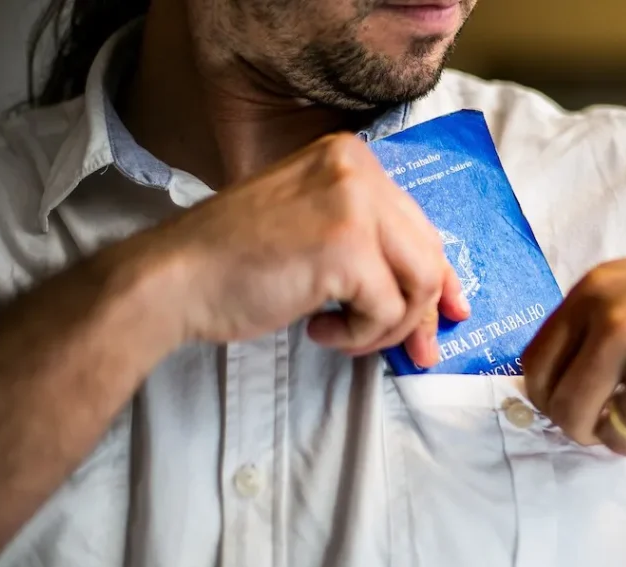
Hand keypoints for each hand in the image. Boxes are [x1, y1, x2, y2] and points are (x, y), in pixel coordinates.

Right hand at [134, 133, 469, 365]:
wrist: (174, 278)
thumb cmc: (235, 263)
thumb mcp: (313, 229)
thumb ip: (369, 245)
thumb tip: (436, 294)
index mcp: (351, 158)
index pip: (418, 225)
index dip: (440, 275)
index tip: (451, 310)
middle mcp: (358, 170)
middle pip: (428, 255)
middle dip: (423, 312)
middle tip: (416, 351)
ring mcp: (354, 205)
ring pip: (418, 285)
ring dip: (387, 328)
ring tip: (343, 333)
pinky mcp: (347, 247)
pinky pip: (387, 310)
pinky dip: (360, 335)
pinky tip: (319, 329)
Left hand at [523, 229, 625, 455]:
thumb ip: (595, 321)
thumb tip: (549, 380)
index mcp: (600, 291)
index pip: (536, 368)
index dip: (547, 398)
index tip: (567, 404)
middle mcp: (623, 327)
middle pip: (566, 414)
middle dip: (584, 429)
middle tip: (610, 422)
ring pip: (617, 438)